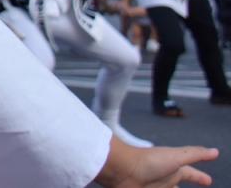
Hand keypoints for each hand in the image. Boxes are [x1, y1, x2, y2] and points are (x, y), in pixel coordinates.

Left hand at [97, 142, 217, 187]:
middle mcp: (164, 177)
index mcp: (173, 168)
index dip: (199, 177)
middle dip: (188, 182)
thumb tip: (215, 151)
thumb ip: (194, 154)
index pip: (191, 174)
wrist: (120, 169)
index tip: (208, 180)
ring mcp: (154, 186)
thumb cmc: (147, 161)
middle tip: (198, 183)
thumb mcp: (176, 157)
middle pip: (178, 182)